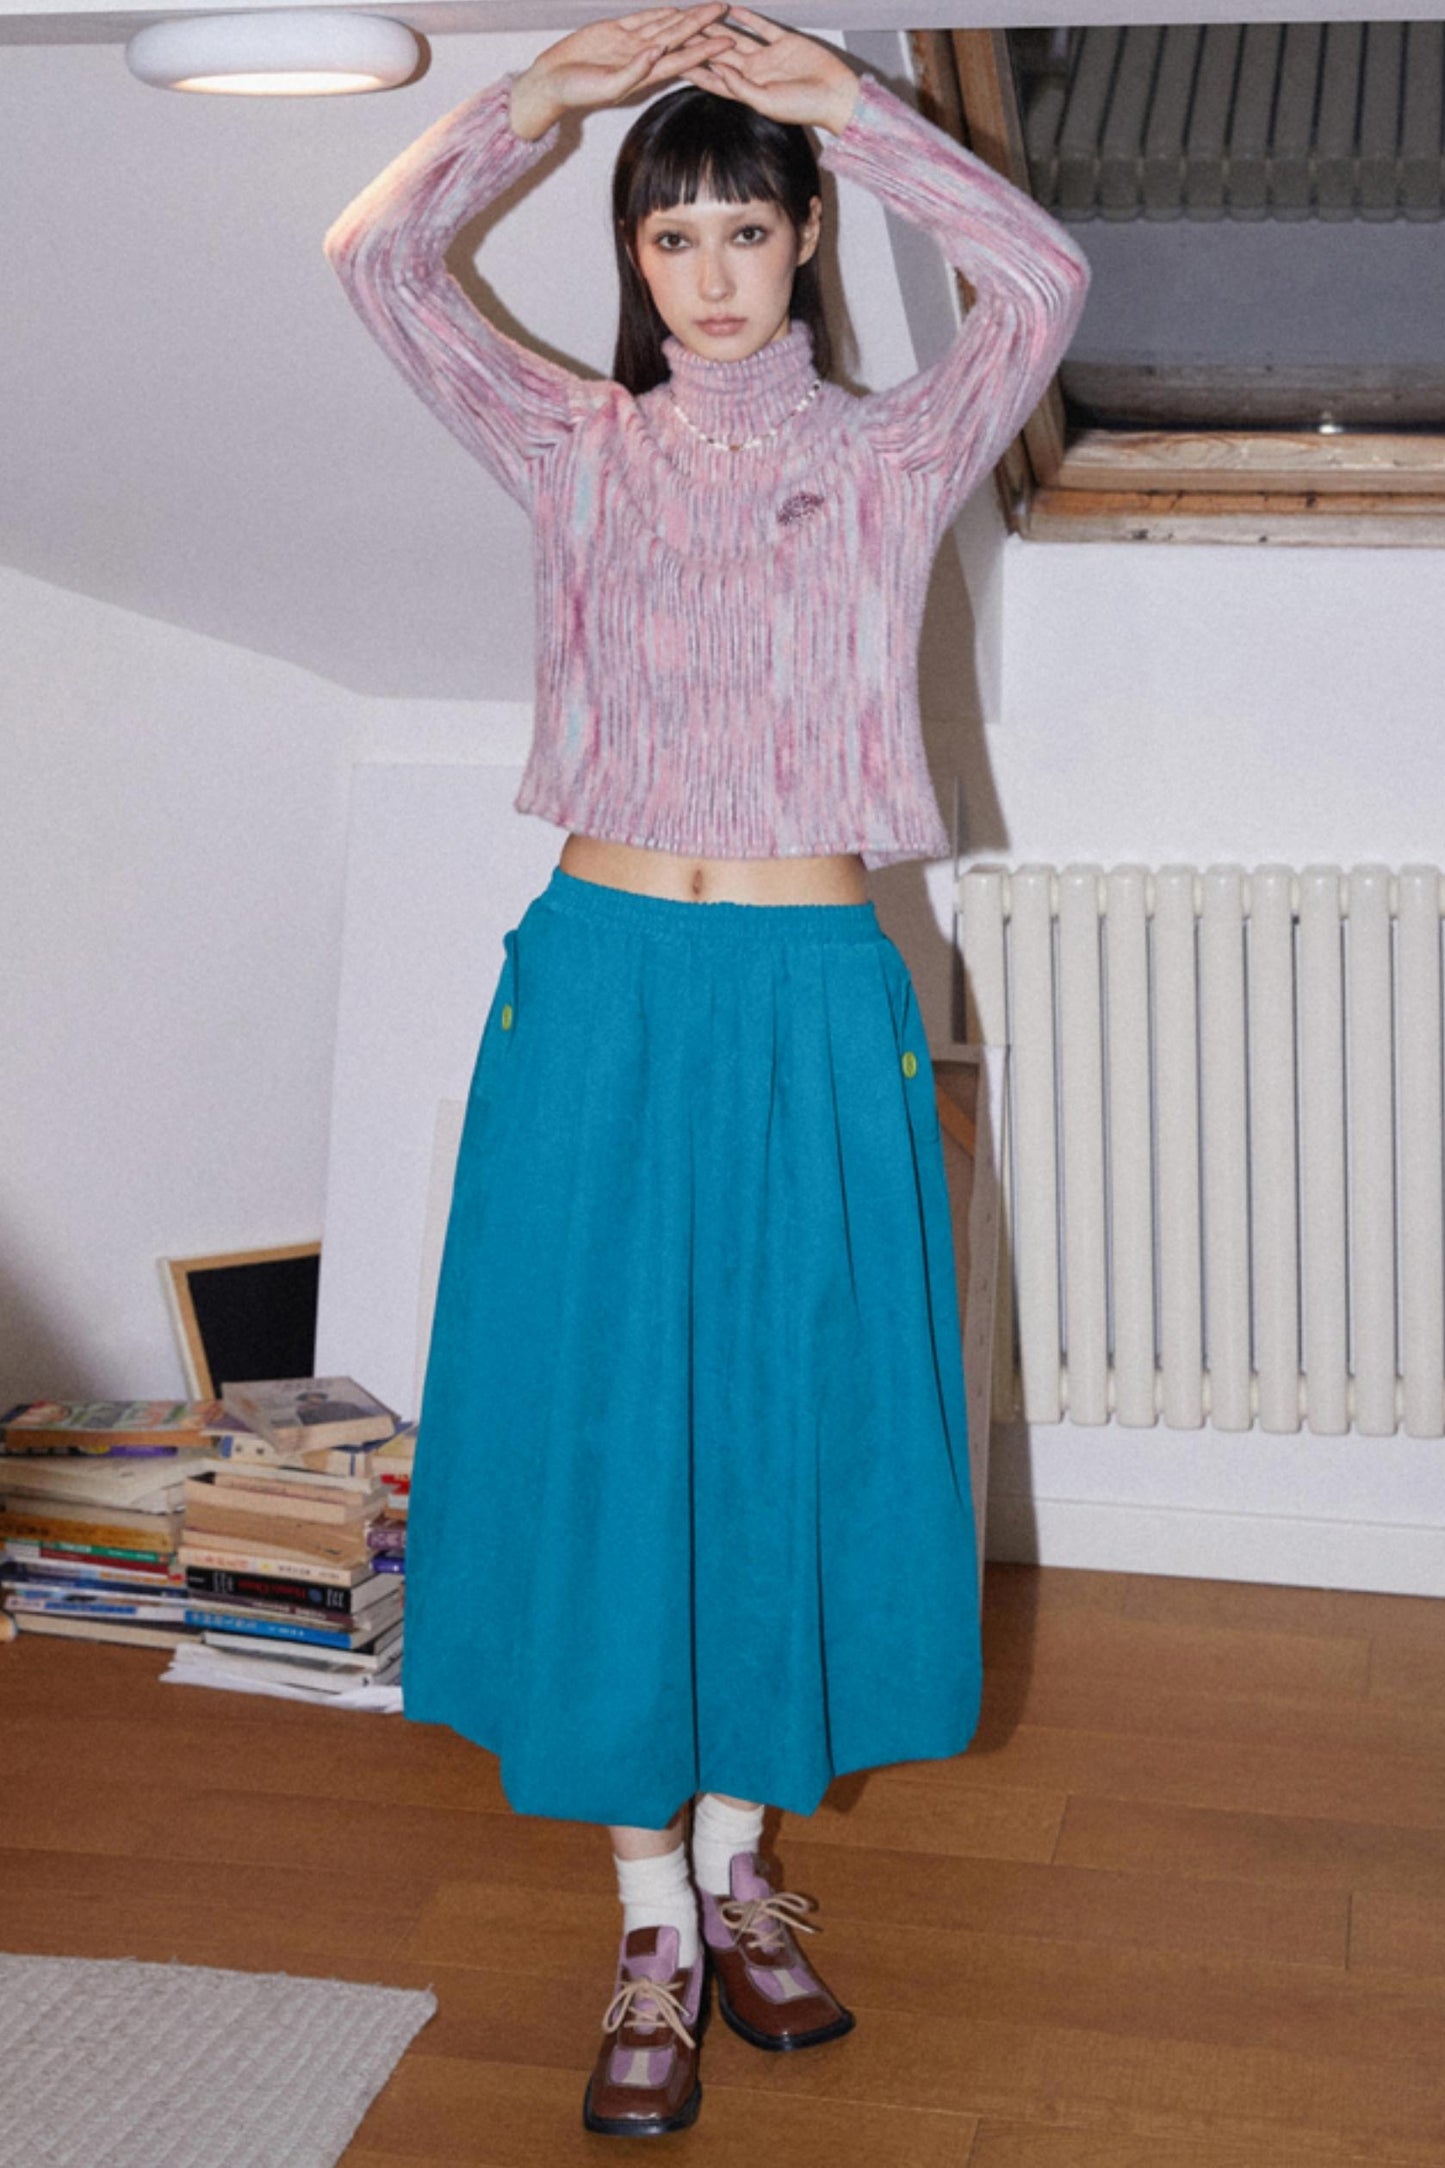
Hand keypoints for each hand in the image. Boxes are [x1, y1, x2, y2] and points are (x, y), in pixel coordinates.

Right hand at [510, 6, 742, 136]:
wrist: (550, 82)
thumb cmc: (577, 91)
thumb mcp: (607, 86)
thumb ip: (634, 71)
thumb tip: (657, 52)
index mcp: (645, 75)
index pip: (683, 59)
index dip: (706, 50)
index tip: (727, 42)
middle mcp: (642, 58)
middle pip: (681, 38)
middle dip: (705, 26)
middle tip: (728, 13)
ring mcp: (630, 44)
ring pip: (666, 26)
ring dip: (688, 18)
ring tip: (711, 9)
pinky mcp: (615, 30)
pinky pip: (643, 19)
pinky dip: (661, 14)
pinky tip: (677, 10)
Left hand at [675, 7, 859, 134]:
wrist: (835, 96)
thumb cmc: (804, 108)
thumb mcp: (767, 102)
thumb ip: (741, 87)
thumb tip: (718, 70)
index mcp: (748, 92)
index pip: (715, 80)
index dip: (695, 69)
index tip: (674, 60)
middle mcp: (754, 74)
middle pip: (721, 56)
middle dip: (700, 44)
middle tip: (679, 31)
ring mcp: (768, 58)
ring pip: (736, 38)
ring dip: (718, 27)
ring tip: (698, 15)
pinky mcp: (784, 42)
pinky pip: (761, 27)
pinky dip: (747, 17)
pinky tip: (730, 7)